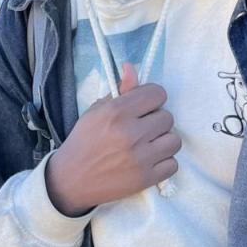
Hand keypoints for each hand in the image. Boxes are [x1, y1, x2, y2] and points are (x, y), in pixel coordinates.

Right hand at [46, 63, 180, 215]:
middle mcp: (131, 133)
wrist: (71, 180)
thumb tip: (132, 67)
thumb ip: (119, 90)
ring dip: (163, 142)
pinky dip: (163, 163)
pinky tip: (149, 161)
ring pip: (174, 141)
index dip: (152, 99)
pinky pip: (173, 164)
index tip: (144, 107)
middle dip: (156, 121)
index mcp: (117, 112)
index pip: (158, 94)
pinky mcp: (146, 178)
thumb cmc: (84, 142)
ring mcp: (140, 158)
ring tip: (148, 145)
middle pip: (168, 117)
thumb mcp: (96, 111)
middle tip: (142, 129)